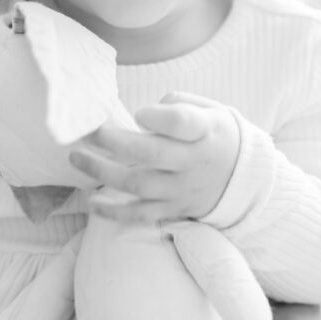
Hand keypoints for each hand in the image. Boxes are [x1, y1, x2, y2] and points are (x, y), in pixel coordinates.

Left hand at [70, 92, 239, 222]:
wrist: (243, 176)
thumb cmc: (214, 133)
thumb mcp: (209, 109)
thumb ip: (177, 104)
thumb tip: (143, 116)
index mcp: (204, 130)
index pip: (181, 123)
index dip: (157, 117)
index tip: (138, 112)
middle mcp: (193, 161)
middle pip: (150, 154)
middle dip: (113, 142)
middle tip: (88, 132)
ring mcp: (182, 189)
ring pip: (139, 185)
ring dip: (103, 172)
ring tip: (77, 157)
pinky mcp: (174, 209)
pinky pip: (141, 215)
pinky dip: (115, 212)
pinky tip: (93, 202)